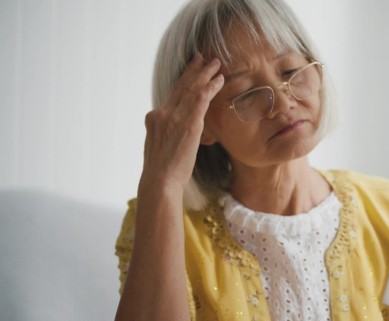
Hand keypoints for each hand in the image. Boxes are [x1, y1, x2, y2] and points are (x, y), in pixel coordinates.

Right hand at [140, 53, 223, 192]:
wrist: (160, 180)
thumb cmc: (163, 173)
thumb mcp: (161, 149)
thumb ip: (169, 136)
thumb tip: (177, 137)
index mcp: (155, 119)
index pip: (171, 95)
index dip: (183, 81)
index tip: (190, 71)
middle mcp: (162, 113)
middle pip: (180, 86)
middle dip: (193, 70)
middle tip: (203, 57)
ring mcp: (173, 116)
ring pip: (192, 88)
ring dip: (205, 74)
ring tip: (216, 63)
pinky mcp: (188, 122)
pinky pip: (201, 98)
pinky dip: (211, 87)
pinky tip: (220, 79)